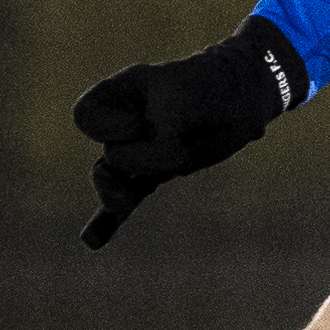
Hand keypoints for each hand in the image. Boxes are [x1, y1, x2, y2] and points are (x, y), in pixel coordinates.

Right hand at [74, 16, 305, 247]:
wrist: (243, 94)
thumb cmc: (210, 88)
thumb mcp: (184, 100)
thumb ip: (160, 135)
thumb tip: (147, 172)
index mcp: (120, 94)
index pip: (87, 116)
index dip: (108, 127)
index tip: (140, 124)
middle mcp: (122, 124)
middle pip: (111, 153)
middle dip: (139, 157)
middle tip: (175, 145)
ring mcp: (138, 151)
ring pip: (113, 181)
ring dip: (114, 194)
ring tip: (121, 203)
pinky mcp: (155, 174)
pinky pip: (128, 198)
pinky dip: (108, 221)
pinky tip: (93, 241)